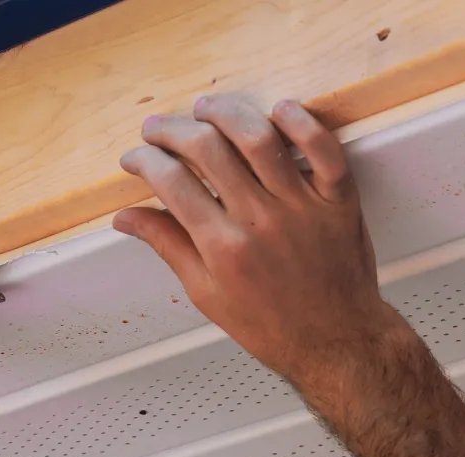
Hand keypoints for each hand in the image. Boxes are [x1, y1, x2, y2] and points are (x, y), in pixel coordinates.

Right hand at [114, 95, 409, 386]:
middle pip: (208, 150)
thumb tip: (126, 218)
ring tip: (206, 108)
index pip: (172, 182)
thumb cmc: (269, 323)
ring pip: (260, 139)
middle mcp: (260, 221)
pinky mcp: (338, 201)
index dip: (145, 161)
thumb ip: (166, 246)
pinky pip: (324, 150)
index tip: (136, 158)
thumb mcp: (204, 292)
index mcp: (222, 247)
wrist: (335, 341)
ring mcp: (302, 207)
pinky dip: (303, 123)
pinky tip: (280, 109)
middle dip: (173, 131)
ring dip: (226, 113)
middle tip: (158, 129)